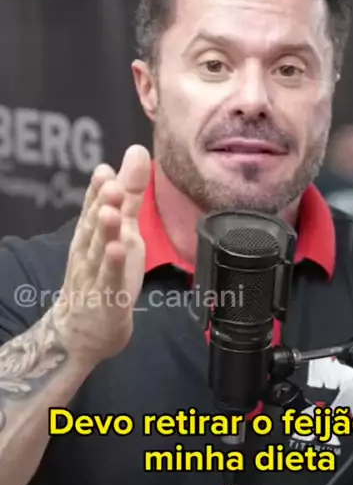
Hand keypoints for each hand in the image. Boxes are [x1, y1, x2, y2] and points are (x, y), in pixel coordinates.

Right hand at [52, 144, 151, 364]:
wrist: (83, 330)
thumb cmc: (105, 273)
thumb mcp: (123, 231)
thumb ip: (130, 195)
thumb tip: (136, 153)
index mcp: (93, 234)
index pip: (92, 207)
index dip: (98, 189)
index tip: (105, 170)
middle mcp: (90, 251)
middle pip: (95, 224)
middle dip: (103, 203)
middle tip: (111, 182)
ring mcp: (96, 275)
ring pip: (99, 250)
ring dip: (105, 231)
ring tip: (111, 211)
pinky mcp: (108, 298)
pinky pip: (110, 280)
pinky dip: (112, 266)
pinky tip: (117, 251)